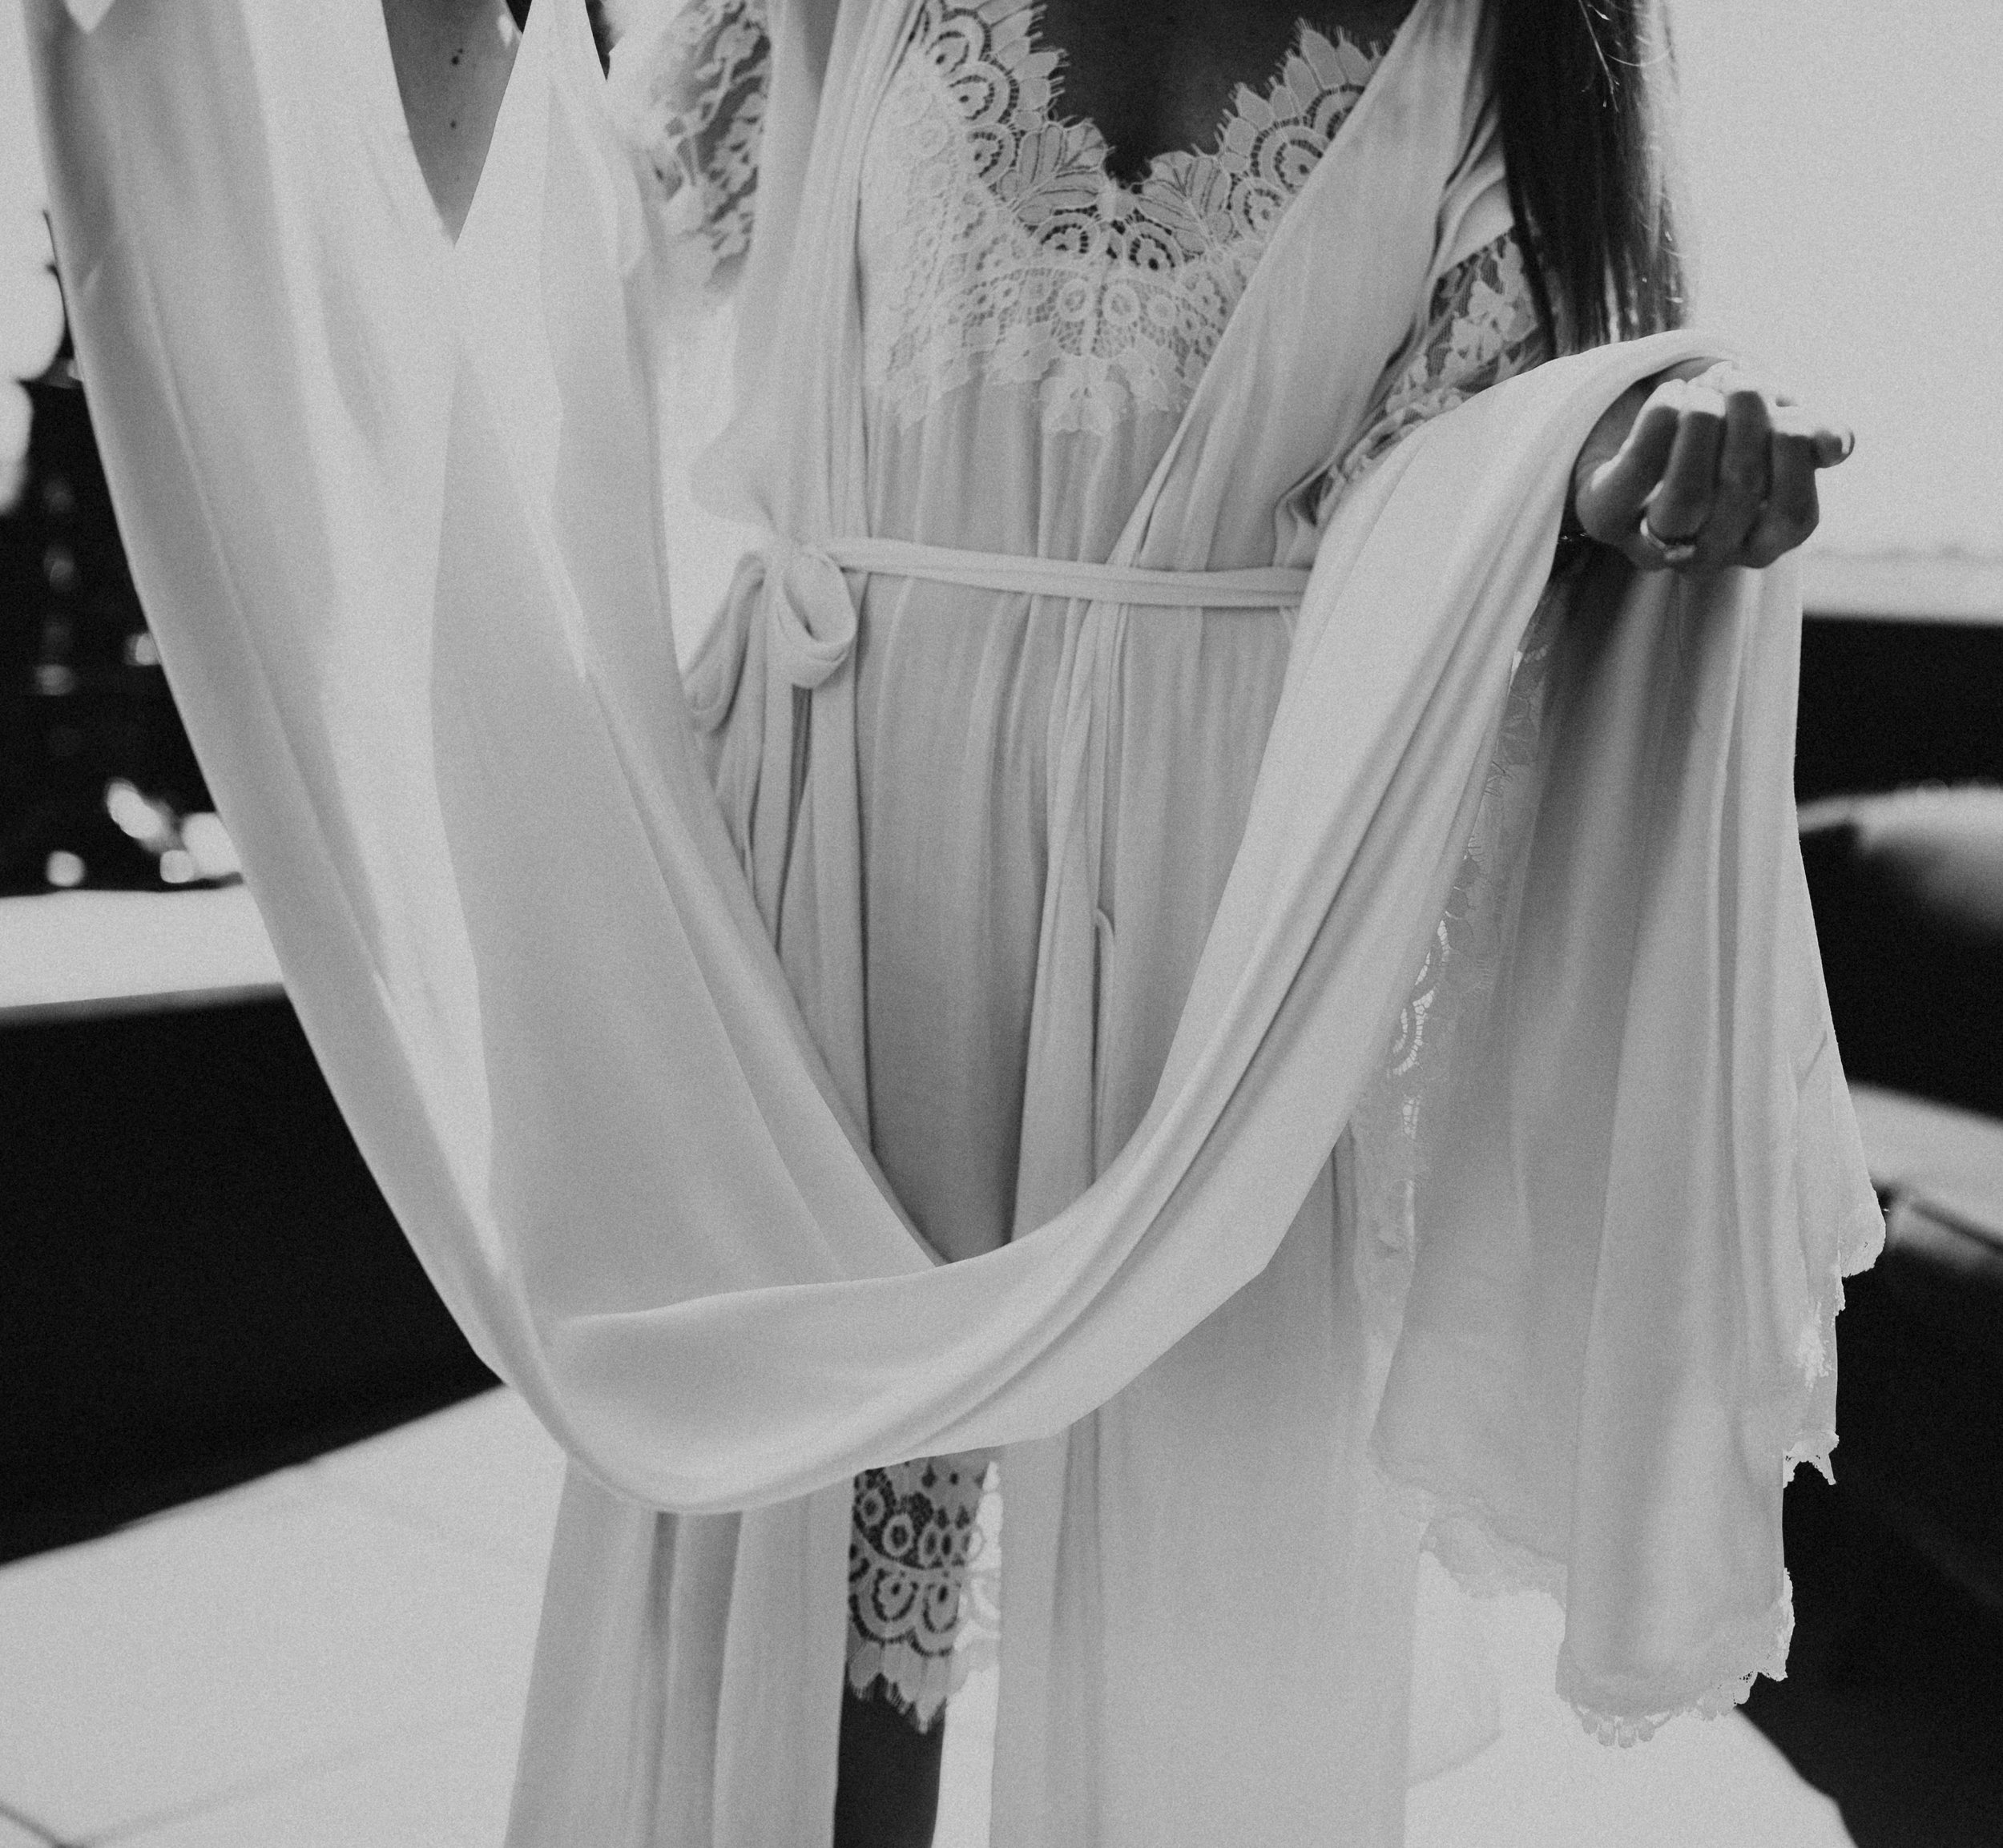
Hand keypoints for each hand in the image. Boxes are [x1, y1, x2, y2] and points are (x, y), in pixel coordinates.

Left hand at [1570, 361, 1853, 573]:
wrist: (1632, 424)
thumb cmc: (1720, 430)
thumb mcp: (1773, 426)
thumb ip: (1810, 436)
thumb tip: (1838, 444)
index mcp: (1759, 542)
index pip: (1795, 518)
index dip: (1798, 454)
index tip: (1789, 407)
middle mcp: (1709, 556)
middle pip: (1742, 496)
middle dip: (1750, 420)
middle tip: (1743, 377)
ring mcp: (1652, 543)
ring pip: (1687, 499)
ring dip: (1705, 425)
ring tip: (1706, 387)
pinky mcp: (1604, 516)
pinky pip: (1636, 473)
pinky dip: (1661, 422)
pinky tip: (1672, 393)